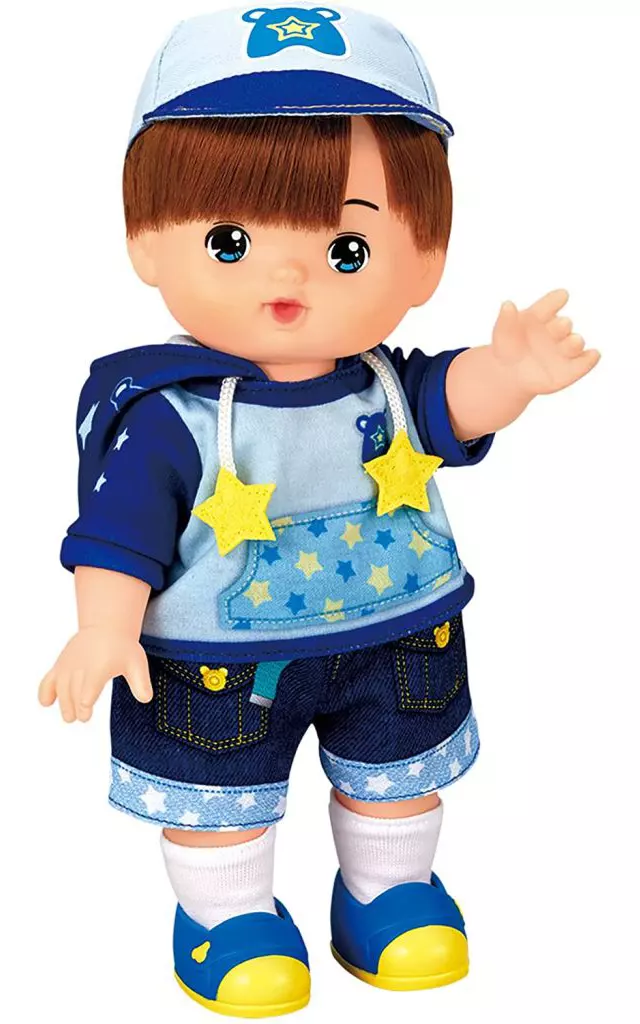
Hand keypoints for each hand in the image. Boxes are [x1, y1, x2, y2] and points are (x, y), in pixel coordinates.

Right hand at [38, 626, 152, 722]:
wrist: (106, 628)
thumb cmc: (122, 649)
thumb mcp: (136, 664)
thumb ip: (140, 682)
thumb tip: (146, 699)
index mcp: (98, 667)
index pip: (88, 689)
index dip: (84, 703)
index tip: (86, 715)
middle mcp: (80, 666)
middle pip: (72, 691)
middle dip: (73, 707)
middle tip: (79, 718)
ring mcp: (68, 666)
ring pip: (60, 687)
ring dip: (62, 703)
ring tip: (68, 717)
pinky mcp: (60, 666)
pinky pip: (48, 679)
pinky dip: (45, 691)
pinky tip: (46, 702)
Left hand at [491, 289, 599, 397]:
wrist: (511, 373)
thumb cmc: (509, 347)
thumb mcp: (502, 333)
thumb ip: (505, 320)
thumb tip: (507, 304)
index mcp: (542, 315)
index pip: (549, 304)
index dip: (555, 301)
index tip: (562, 295)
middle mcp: (558, 329)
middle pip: (563, 325)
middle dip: (562, 326)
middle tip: (562, 324)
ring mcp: (566, 348)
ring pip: (575, 343)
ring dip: (575, 342)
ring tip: (575, 341)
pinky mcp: (572, 368)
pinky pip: (584, 363)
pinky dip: (589, 359)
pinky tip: (593, 355)